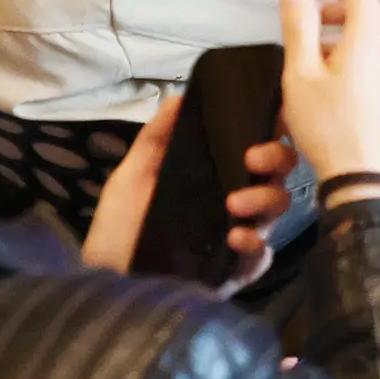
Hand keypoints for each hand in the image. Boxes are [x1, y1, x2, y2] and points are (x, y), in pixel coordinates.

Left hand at [76, 90, 301, 274]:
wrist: (102, 281)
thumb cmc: (117, 228)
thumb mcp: (131, 178)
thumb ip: (156, 140)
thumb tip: (179, 97)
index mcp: (214, 177)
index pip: (256, 148)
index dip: (270, 130)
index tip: (268, 116)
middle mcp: (233, 204)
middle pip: (277, 176)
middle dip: (275, 160)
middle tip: (252, 159)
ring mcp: (237, 238)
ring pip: (276, 212)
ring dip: (264, 200)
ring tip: (233, 204)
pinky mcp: (233, 272)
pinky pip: (260, 257)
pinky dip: (255, 245)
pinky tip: (235, 238)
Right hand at [278, 0, 379, 183]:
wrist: (363, 177)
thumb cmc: (329, 124)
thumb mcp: (301, 73)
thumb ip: (299, 28)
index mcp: (371, 35)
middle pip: (366, 7)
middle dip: (330, 1)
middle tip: (299, 11)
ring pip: (368, 33)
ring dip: (336, 28)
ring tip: (304, 44)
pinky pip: (370, 56)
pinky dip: (346, 50)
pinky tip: (321, 74)